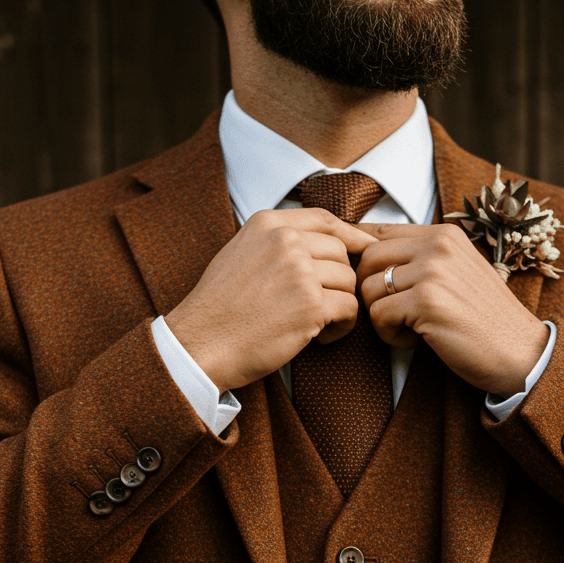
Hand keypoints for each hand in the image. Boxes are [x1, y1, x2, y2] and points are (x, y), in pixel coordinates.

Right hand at [165, 209, 372, 394]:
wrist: (201, 343)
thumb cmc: (219, 308)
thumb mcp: (241, 254)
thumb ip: (277, 242)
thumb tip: (319, 243)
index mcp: (269, 224)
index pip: (326, 219)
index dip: (350, 236)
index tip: (362, 250)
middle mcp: (286, 241)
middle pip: (341, 253)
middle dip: (337, 281)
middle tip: (319, 305)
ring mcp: (301, 271)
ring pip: (348, 281)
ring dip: (339, 305)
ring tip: (315, 324)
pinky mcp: (312, 305)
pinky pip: (350, 309)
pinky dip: (341, 327)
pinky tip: (319, 337)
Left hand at [355, 223, 548, 395]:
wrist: (520, 353)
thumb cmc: (485, 320)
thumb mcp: (457, 274)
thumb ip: (422, 259)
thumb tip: (368, 253)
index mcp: (444, 234)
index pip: (380, 230)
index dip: (364, 258)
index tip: (374, 285)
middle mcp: (438, 245)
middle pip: (367, 257)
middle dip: (369, 291)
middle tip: (392, 314)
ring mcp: (433, 272)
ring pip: (368, 288)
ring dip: (379, 316)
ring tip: (408, 330)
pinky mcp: (427, 302)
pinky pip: (378, 315)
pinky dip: (389, 335)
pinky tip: (413, 341)